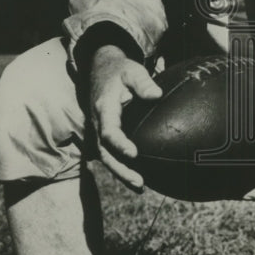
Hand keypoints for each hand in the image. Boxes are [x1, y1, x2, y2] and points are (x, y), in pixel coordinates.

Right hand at [88, 45, 161, 191]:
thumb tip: (157, 95)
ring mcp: (98, 130)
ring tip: (140, 186)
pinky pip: (109, 153)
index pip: (109, 130)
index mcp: (104, 108)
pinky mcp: (103, 133)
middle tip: (138, 182)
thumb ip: (143, 82)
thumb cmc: (121, 71)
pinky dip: (120, 167)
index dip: (119, 144)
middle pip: (104, 152)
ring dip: (121, 172)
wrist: (102, 69)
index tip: (134, 154)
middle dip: (120, 169)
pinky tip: (137, 178)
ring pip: (105, 156)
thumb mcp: (132, 70)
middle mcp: (98, 122)